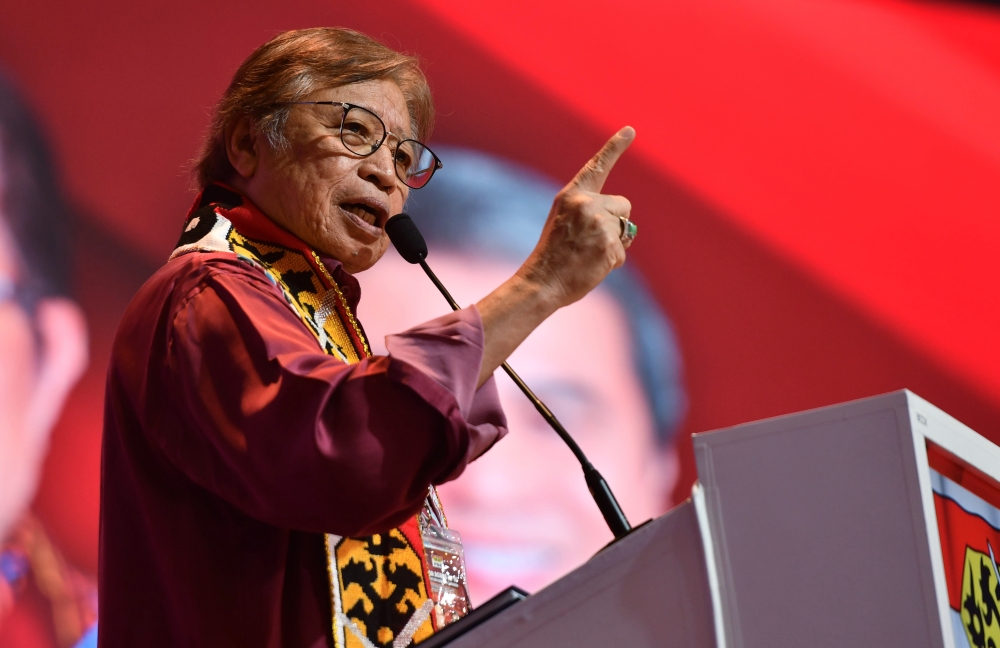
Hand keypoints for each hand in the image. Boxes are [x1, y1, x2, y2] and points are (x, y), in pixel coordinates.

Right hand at [519, 126, 635, 308]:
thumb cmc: (553, 257)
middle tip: (592, 241)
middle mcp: (586, 203)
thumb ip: (589, 213)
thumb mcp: (565, 223)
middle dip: (617, 222)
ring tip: (588, 255)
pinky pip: (622, 252)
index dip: (615, 147)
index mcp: (571, 195)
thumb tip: (624, 224)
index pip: (597, 167)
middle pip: (623, 205)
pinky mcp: (609, 244)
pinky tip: (592, 266)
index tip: (630, 130)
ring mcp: (598, 223)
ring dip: (614, 244)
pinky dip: (611, 262)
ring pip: (625, 229)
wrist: (541, 282)